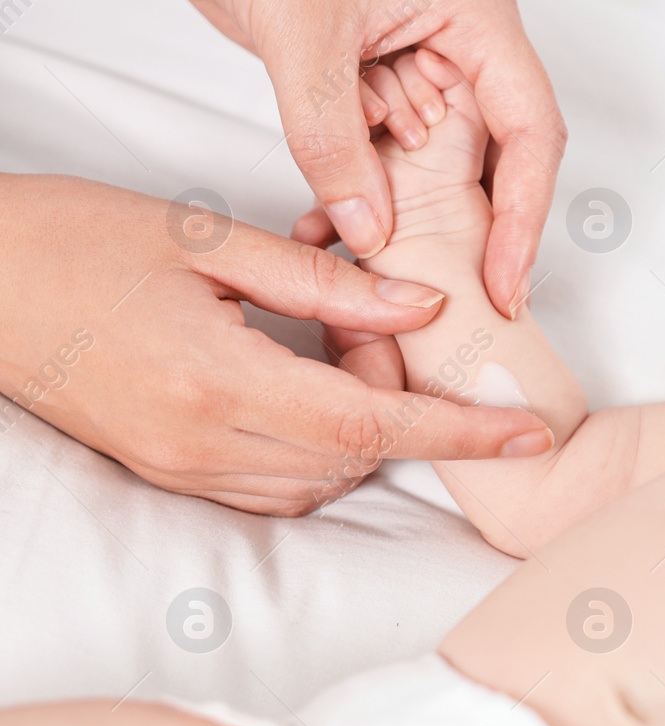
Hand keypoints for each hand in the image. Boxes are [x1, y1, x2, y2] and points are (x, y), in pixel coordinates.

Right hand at [0, 175, 552, 514]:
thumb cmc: (73, 241)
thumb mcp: (206, 242)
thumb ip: (325, 282)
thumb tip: (425, 303)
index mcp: (217, 382)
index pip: (373, 427)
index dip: (462, 432)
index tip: (530, 431)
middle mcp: (201, 445)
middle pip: (355, 458)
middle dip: (404, 404)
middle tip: (379, 323)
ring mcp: (180, 470)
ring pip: (320, 480)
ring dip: (363, 428)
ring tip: (336, 342)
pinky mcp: (166, 473)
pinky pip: (274, 484)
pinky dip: (319, 446)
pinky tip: (307, 378)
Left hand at [136, 0, 563, 317]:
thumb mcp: (301, 37)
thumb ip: (332, 143)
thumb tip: (372, 232)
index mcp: (477, 15)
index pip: (530, 131)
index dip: (524, 213)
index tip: (507, 277)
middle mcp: (459, 43)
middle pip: (498, 158)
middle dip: (479, 228)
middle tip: (472, 294)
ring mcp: (416, 63)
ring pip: (438, 167)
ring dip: (411, 218)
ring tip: (390, 269)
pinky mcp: (370, 81)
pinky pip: (383, 158)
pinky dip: (363, 195)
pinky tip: (334, 225)